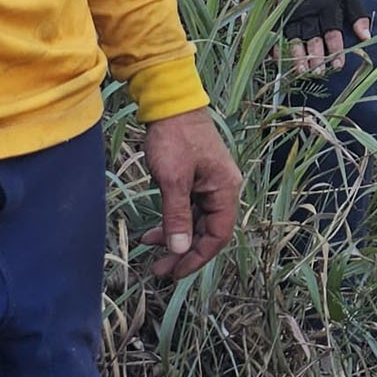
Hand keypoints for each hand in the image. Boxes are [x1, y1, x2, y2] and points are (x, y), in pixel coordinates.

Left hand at [142, 109, 241, 279]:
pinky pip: (188, 209)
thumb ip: (177, 217)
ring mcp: (210, 184)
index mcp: (225, 190)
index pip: (217, 235)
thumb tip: (179, 250)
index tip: (174, 272)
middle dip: (183, 252)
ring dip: (176, 238)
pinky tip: (153, 231)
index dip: (197, 257)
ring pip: (196, 222)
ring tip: (151, 251)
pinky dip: (173, 222)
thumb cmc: (174, 139)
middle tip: (159, 270)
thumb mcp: (173, 180)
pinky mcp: (197, 179)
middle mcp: (223, 189)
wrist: (170, 104)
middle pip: (207, 232)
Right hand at [283, 0, 371, 72]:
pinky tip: (278, 59)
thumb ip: (359, 18)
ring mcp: (293, 15)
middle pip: (313, 37)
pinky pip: (278, 33)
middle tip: (317, 72)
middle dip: (315, 56)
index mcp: (329, 8)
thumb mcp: (349, 0)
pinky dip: (277, 46)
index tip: (338, 66)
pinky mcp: (281, 16)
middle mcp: (310, 12)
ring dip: (297, 55)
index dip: (335, 49)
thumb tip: (366, 38)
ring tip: (301, 71)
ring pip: (295, 37)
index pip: (333, 31)